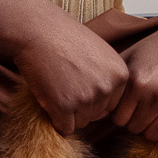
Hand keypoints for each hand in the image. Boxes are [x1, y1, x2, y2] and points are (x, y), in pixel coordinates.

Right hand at [0, 0, 128, 136]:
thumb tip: (107, 111)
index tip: (78, 80)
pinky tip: (49, 98)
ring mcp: (87, 98)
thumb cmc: (65, 39)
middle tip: (64, 82)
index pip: (111, 105)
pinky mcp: (64, 106)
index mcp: (121, 75)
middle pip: (96, 115)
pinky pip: (64, 128)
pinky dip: (55, 119)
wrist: (37, 30)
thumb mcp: (100, 53)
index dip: (92, 97)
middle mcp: (108, 87)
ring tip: (56, 86)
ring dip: (66, 112)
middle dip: (79, 106)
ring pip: (80, 123)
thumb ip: (108, 79)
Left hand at [109, 11, 157, 146]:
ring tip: (156, 113)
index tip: (129, 105)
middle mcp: (155, 94)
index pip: (118, 119)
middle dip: (136, 120)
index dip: (122, 113)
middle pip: (134, 128)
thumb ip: (113, 77)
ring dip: (153, 127)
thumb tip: (94, 96)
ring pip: (153, 136)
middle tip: (144, 108)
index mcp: (136, 82)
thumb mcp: (131, 55)